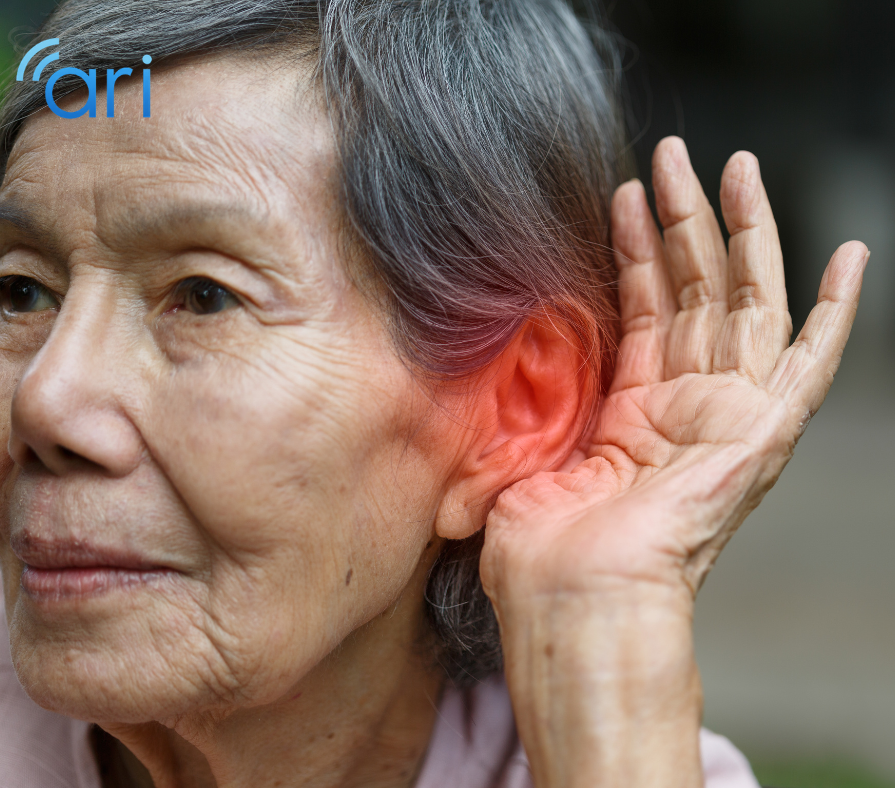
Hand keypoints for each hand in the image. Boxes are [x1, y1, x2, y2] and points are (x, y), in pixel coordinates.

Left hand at [481, 137, 867, 787]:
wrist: (574, 602)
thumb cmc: (538, 551)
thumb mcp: (517, 452)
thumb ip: (522, 399)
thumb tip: (489, 353)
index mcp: (629, 414)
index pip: (640, 311)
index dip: (632, 250)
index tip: (620, 193)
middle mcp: (682, 409)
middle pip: (693, 292)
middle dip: (684, 220)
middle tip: (673, 153)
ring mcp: (724, 420)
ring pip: (742, 304)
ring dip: (740, 234)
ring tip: (731, 165)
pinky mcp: (762, 436)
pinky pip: (810, 365)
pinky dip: (835, 314)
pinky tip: (849, 256)